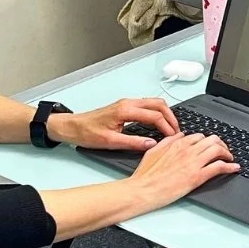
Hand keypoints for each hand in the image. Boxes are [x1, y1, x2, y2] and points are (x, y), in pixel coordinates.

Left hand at [51, 97, 179, 150]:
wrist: (72, 127)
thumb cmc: (86, 132)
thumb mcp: (110, 141)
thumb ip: (133, 143)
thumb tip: (152, 144)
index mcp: (125, 110)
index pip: (155, 116)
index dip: (167, 127)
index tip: (173, 137)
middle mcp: (128, 103)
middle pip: (159, 104)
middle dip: (171, 117)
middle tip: (177, 132)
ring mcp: (127, 103)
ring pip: (154, 103)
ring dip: (165, 114)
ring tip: (170, 128)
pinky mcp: (125, 106)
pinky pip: (147, 106)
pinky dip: (157, 113)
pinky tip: (158, 124)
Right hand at [128, 132, 240, 207]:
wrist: (142, 190)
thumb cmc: (144, 175)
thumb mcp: (153, 151)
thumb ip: (167, 142)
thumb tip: (178, 135)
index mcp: (177, 144)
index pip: (199, 136)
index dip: (208, 141)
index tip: (210, 146)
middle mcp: (187, 150)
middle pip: (212, 140)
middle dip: (221, 144)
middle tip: (223, 151)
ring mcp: (193, 163)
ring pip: (218, 150)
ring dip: (227, 153)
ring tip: (230, 159)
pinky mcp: (197, 176)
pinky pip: (219, 167)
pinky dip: (230, 167)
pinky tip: (234, 168)